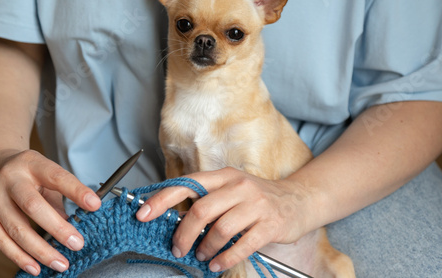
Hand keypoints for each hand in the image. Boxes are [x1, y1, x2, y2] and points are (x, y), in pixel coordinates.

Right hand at [0, 149, 100, 275]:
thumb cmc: (27, 173)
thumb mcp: (46, 173)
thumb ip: (61, 195)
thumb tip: (75, 222)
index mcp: (32, 163)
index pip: (57, 177)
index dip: (76, 191)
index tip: (94, 204)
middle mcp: (10, 179)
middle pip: (33, 206)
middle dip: (58, 228)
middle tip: (77, 243)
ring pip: (17, 229)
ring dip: (41, 250)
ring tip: (61, 262)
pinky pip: (1, 241)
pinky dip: (20, 257)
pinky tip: (36, 267)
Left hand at [136, 167, 312, 271]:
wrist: (298, 199)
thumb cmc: (257, 197)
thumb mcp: (231, 190)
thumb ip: (206, 200)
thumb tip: (175, 220)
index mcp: (224, 176)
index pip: (187, 184)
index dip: (162, 199)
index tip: (143, 214)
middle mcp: (238, 186)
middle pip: (201, 210)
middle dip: (183, 234)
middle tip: (178, 248)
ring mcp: (255, 204)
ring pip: (220, 229)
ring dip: (205, 248)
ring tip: (201, 256)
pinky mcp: (270, 224)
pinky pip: (242, 245)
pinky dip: (225, 258)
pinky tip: (217, 263)